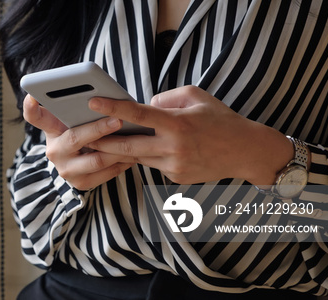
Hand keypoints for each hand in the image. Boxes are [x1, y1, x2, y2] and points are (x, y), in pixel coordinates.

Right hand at [22, 95, 134, 189]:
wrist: (81, 165)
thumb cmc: (82, 132)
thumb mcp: (73, 119)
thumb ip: (77, 107)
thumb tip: (99, 93)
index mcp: (50, 129)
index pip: (34, 116)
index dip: (30, 107)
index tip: (31, 96)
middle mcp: (54, 150)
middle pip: (75, 138)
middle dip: (98, 128)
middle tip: (117, 119)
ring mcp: (65, 169)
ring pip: (96, 158)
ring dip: (117, 147)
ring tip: (134, 137)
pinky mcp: (80, 183)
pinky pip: (106, 173)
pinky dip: (122, 162)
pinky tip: (134, 153)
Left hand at [85, 86, 292, 184]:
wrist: (245, 151)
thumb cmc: (220, 119)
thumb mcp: (196, 97)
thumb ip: (165, 99)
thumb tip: (142, 108)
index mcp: (177, 123)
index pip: (138, 114)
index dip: (112, 108)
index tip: (92, 102)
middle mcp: (173, 147)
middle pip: (127, 145)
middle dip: (101, 141)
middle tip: (82, 135)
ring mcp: (174, 166)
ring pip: (136, 157)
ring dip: (118, 150)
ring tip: (100, 141)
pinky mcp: (175, 178)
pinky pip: (152, 164)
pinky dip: (145, 156)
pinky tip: (143, 149)